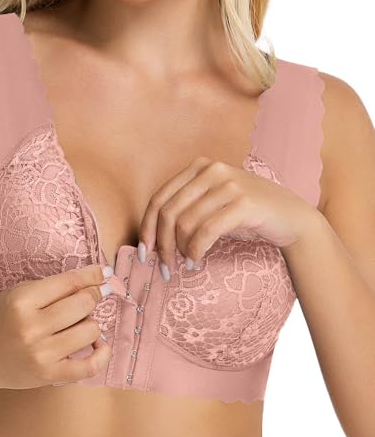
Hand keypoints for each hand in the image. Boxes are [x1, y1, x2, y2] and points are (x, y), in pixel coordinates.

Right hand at [0, 264, 114, 391]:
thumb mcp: (17, 293)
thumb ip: (53, 287)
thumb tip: (95, 281)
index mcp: (22, 301)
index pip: (69, 282)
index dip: (91, 276)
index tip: (103, 273)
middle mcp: (32, 328)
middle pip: (83, 304)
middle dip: (92, 297)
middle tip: (90, 297)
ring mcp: (41, 355)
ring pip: (90, 330)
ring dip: (91, 323)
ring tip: (79, 322)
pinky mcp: (48, 376)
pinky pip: (89, 366)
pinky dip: (101, 354)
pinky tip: (99, 344)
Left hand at [137, 156, 318, 280]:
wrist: (291, 218)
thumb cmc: (245, 216)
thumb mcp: (210, 205)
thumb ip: (184, 210)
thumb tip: (150, 237)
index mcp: (198, 167)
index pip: (159, 199)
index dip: (146, 229)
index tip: (144, 254)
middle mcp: (211, 170)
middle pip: (168, 212)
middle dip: (161, 245)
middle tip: (164, 268)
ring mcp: (228, 183)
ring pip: (185, 224)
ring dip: (181, 251)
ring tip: (187, 264)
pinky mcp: (243, 202)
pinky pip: (206, 231)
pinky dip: (196, 251)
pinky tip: (197, 262)